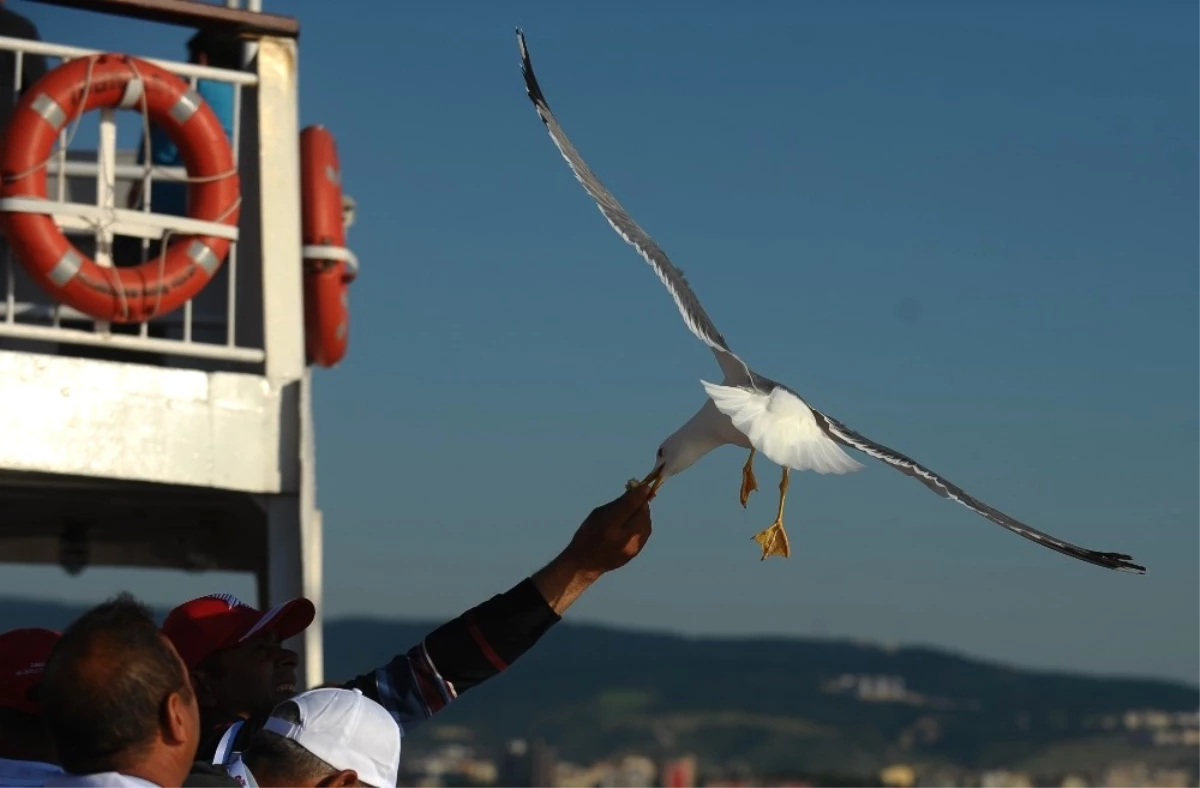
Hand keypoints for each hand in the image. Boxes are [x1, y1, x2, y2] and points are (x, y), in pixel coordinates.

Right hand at [531, 485, 653, 614]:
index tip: (644, 486)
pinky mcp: (635, 552)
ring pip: (646, 524)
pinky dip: (642, 524)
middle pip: (642, 514)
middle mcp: (622, 538)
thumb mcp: (597, 515)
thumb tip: (634, 491)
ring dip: (643, 513)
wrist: (584, 563)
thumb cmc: (588, 535)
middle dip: (642, 503)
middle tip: (640, 496)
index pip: (629, 505)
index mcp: (609, 526)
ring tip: (637, 508)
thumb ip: (617, 504)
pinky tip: (636, 520)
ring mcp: (631, 547)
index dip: (638, 494)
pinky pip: (644, 533)